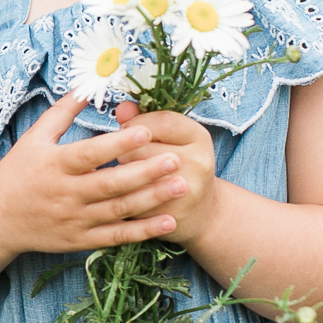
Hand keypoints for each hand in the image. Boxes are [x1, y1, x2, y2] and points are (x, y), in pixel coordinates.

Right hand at [0, 92, 190, 255]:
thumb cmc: (16, 173)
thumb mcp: (34, 138)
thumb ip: (62, 112)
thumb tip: (86, 85)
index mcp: (55, 165)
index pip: (91, 153)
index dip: (119, 143)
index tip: (146, 131)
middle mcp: (66, 194)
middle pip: (111, 183)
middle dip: (146, 171)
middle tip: (176, 160)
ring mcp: (74, 220)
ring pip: (119, 210)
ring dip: (153, 199)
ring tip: (182, 185)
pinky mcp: (80, 241)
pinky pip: (117, 236)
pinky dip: (144, 231)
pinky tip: (169, 220)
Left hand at [111, 102, 218, 246]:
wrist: (201, 212)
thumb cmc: (181, 165)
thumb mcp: (173, 138)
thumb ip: (146, 119)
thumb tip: (122, 108)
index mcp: (200, 137)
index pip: (160, 121)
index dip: (137, 123)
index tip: (130, 130)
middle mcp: (198, 163)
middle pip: (140, 147)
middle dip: (126, 150)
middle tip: (131, 157)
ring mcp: (185, 191)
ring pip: (131, 173)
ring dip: (121, 173)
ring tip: (129, 175)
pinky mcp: (169, 215)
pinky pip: (131, 199)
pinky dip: (123, 197)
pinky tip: (131, 196)